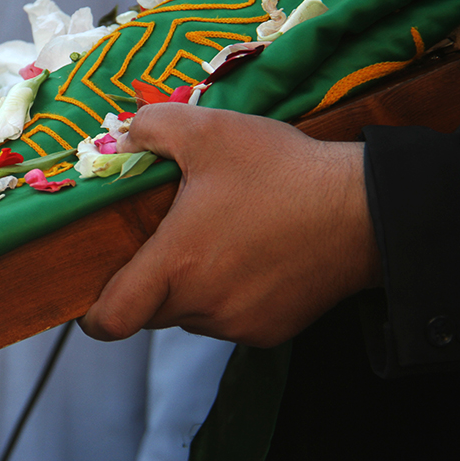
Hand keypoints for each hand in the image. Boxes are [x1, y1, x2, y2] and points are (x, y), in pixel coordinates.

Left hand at [79, 104, 381, 346]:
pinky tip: (254, 258)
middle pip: (149, 311)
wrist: (366, 211)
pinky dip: (229, 296)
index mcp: (177, 265)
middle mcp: (203, 306)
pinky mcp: (269, 332)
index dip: (93, 315)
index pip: (110, 321)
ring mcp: (237, 324)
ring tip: (221, 240)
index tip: (95, 293)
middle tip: (171, 239)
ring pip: (190, 315)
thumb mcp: (210, 130)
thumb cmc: (284, 172)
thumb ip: (151, 128)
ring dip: (191, 287)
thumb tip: (121, 139)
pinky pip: (228, 320)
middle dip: (149, 282)